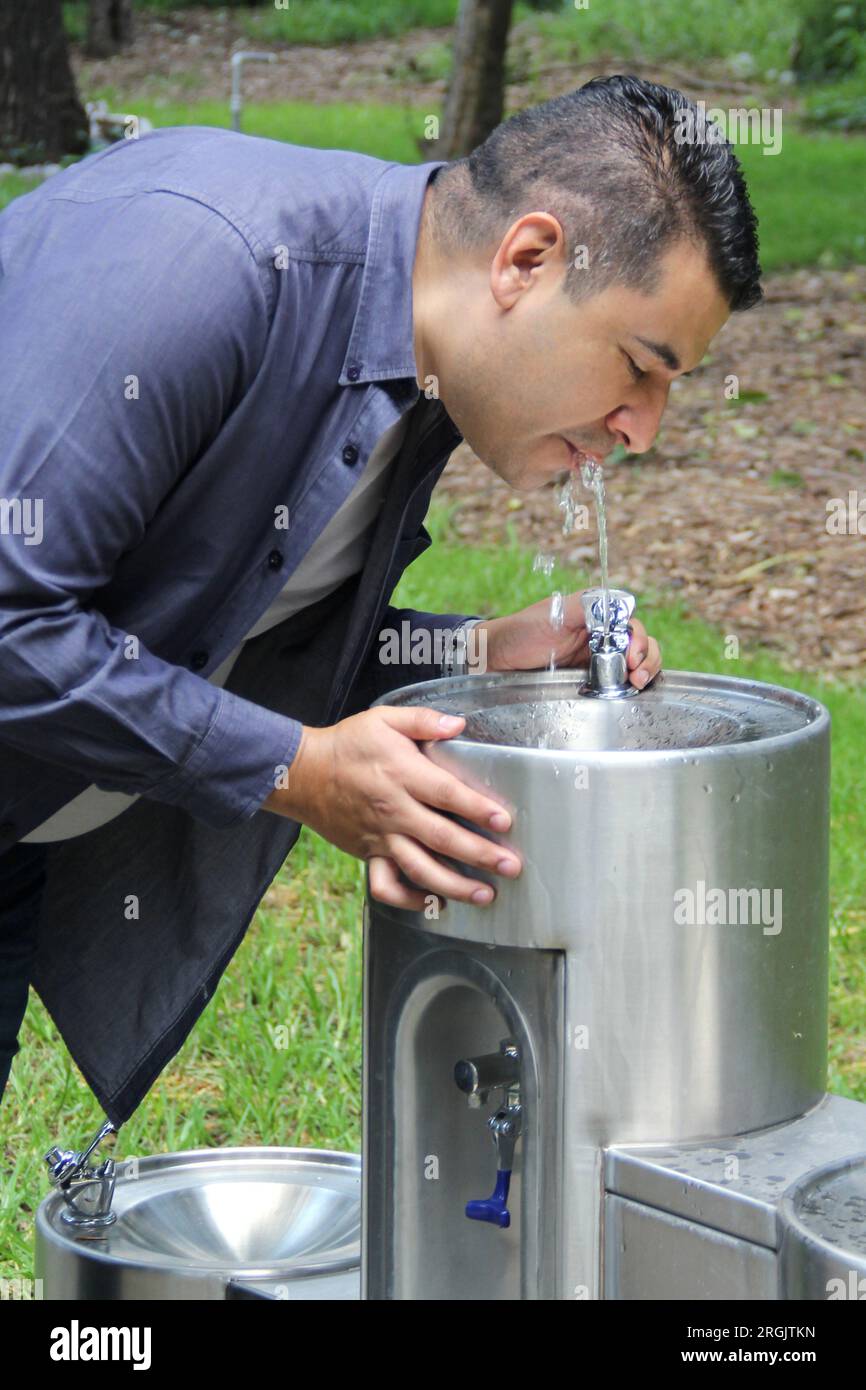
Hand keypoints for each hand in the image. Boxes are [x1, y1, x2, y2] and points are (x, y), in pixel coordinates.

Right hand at [263, 705, 521, 909]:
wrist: (301, 774)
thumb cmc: (347, 745)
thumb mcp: (384, 719)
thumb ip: (423, 720)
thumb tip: (458, 724)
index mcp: (402, 775)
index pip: (447, 795)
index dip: (478, 809)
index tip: (505, 821)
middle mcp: (394, 811)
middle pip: (442, 839)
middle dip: (480, 855)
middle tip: (511, 866)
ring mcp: (381, 837)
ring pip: (420, 870)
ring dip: (455, 886)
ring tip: (485, 895)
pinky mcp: (368, 854)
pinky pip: (387, 886)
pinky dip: (410, 900)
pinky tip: (433, 903)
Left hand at [475, 593, 660, 688]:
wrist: (497, 660)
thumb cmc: (522, 632)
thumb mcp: (554, 613)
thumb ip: (587, 606)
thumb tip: (619, 606)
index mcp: (597, 615)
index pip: (633, 623)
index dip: (639, 638)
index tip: (632, 654)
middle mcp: (602, 636)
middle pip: (641, 644)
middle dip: (647, 658)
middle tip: (637, 673)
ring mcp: (598, 661)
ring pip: (636, 665)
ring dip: (645, 672)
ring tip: (636, 684)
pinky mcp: (591, 683)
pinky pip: (618, 684)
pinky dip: (629, 688)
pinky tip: (628, 693)